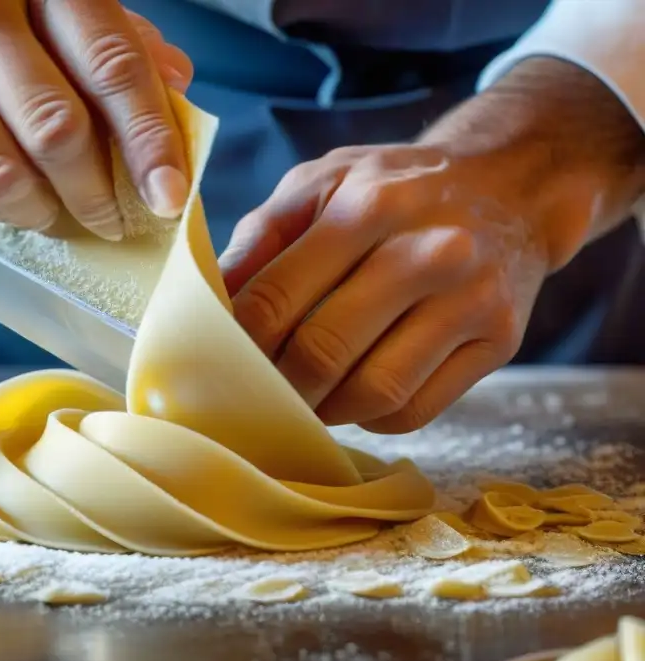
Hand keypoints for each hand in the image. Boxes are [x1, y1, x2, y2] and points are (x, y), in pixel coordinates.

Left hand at [219, 143, 556, 433]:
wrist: (513, 184)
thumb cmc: (397, 188)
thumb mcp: (324, 181)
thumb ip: (262, 235)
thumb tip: (211, 301)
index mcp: (366, 206)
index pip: (274, 299)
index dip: (235, 344)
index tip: (216, 363)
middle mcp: (426, 252)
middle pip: (322, 353)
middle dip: (274, 387)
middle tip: (254, 394)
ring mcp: (469, 301)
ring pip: (373, 392)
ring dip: (323, 410)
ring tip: (304, 398)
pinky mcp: (499, 342)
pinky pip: (416, 411)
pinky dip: (372, 417)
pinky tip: (356, 395)